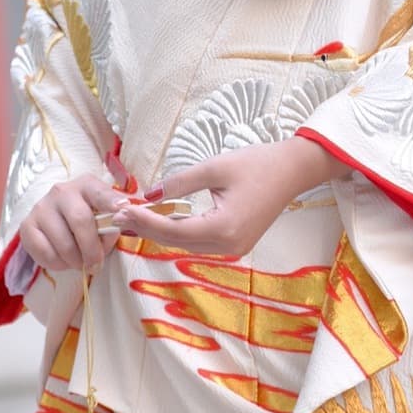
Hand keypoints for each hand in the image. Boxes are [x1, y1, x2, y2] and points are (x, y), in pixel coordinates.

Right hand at [19, 173, 129, 273]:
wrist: (56, 219)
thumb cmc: (88, 218)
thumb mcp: (104, 215)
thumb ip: (114, 221)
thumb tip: (120, 223)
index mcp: (86, 184)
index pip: (100, 192)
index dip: (112, 201)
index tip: (123, 209)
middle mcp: (62, 191)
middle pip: (80, 221)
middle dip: (92, 249)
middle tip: (96, 265)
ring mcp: (42, 207)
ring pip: (63, 242)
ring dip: (75, 260)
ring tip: (79, 262)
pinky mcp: (27, 226)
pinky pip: (45, 253)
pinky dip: (58, 264)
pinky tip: (63, 260)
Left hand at [114, 137, 343, 257]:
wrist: (293, 170)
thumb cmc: (257, 163)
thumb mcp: (214, 166)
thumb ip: (179, 182)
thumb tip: (148, 195)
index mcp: (223, 229)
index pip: (172, 230)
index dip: (144, 221)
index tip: (121, 209)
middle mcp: (227, 247)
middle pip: (176, 241)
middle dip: (146, 228)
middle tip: (118, 215)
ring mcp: (233, 249)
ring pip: (186, 244)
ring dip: (159, 231)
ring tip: (133, 217)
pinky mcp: (235, 244)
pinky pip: (199, 241)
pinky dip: (178, 231)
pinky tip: (161, 220)